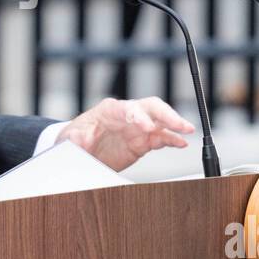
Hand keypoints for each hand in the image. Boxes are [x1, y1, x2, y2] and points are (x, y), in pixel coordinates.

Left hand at [55, 97, 194, 171]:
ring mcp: (137, 127)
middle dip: (166, 114)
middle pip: (151, 107)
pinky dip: (172, 140)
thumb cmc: (75, 138)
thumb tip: (79, 138)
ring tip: (188, 131)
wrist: (79, 150)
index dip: (139, 116)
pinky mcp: (142, 141)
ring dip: (174, 124)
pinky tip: (182, 144)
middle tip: (178, 124)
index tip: (147, 127)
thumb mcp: (70, 138)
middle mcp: (128, 115)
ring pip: (160, 121)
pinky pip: (160, 138)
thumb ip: (75, 138)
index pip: (128, 108)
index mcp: (110, 110)